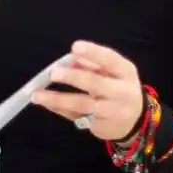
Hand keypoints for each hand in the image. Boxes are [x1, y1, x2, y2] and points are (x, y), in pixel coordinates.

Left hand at [30, 40, 144, 141]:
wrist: (135, 121)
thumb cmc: (117, 88)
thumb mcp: (111, 73)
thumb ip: (91, 65)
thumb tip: (68, 59)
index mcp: (125, 72)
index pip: (110, 60)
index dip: (93, 52)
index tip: (74, 47)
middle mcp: (123, 91)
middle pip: (96, 84)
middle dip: (73, 77)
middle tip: (53, 73)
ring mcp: (113, 111)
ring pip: (83, 104)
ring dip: (58, 99)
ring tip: (37, 95)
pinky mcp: (101, 126)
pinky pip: (76, 116)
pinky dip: (59, 108)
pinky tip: (45, 102)